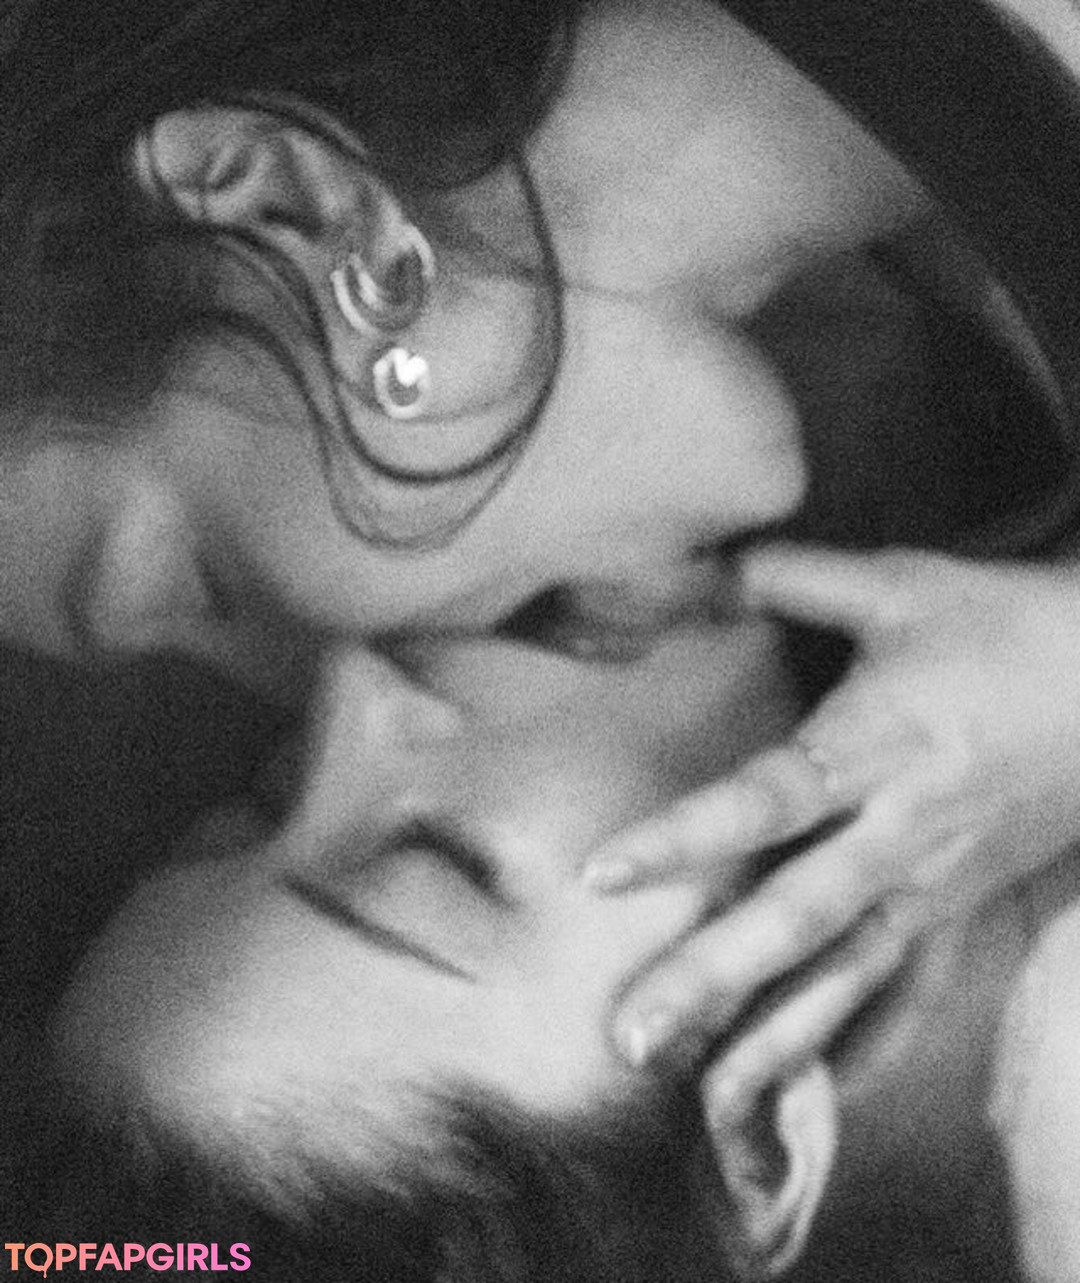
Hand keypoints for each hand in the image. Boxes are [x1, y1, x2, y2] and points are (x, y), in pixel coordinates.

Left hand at [586, 544, 1079, 1092]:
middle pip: (795, 917)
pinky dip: (869, 1047)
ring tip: (701, 1097)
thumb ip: (796, 577)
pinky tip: (817, 1096)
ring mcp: (934, 883)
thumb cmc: (1006, 626)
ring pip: (847, 975)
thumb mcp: (903, 584)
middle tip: (630, 1037)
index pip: (765, 800)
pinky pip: (915, 994)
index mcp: (876, 746)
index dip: (683, 838)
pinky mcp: (963, 909)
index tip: (601, 876)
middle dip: (712, 981)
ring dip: (774, 1037)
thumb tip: (708, 563)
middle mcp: (899, 832)